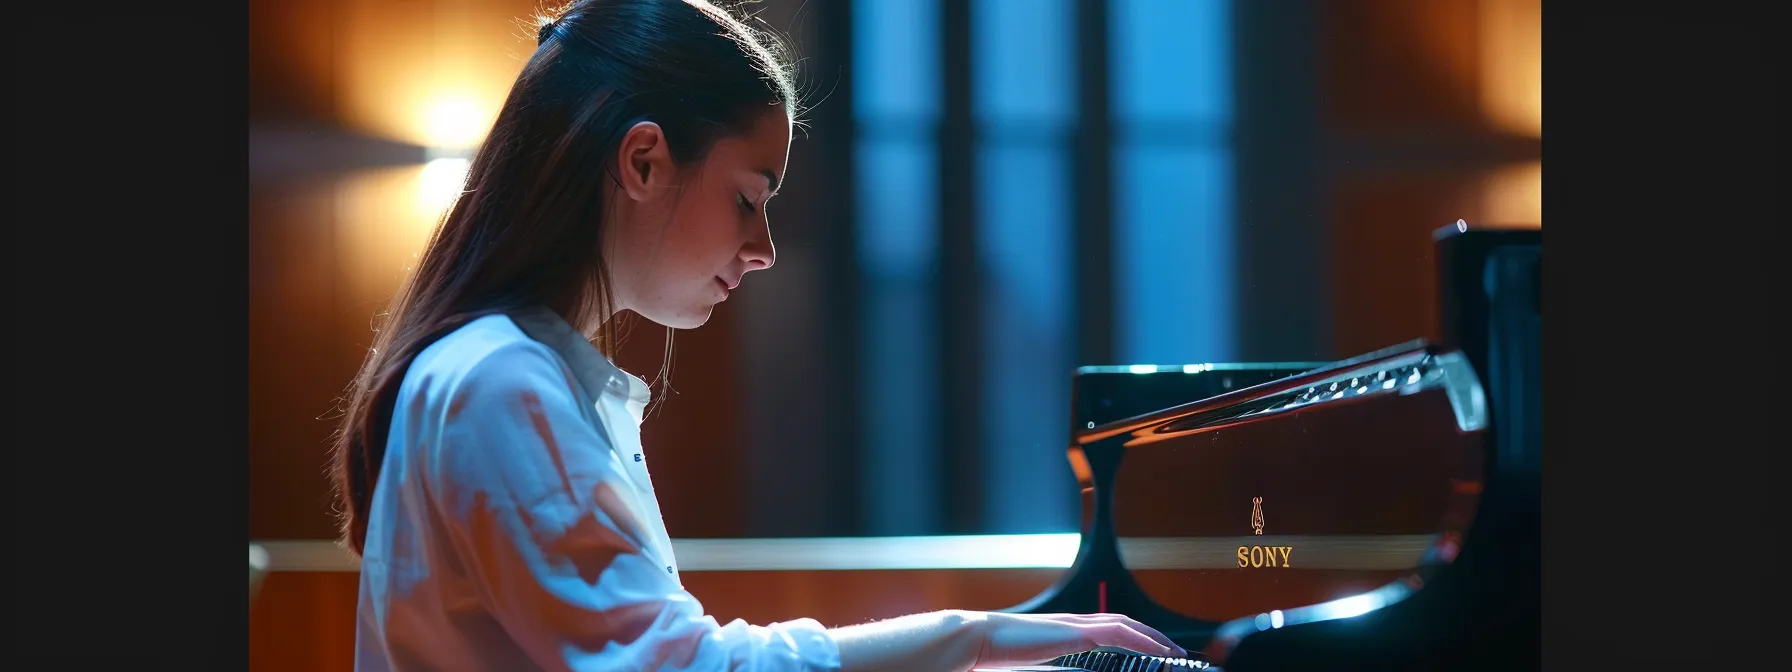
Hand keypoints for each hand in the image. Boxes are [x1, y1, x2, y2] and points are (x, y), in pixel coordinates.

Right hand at [973, 612, 1185, 668]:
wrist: (977, 639)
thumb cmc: (996, 653)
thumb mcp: (1031, 661)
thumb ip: (1048, 662)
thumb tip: (1049, 664)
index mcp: (1064, 630)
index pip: (1109, 628)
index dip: (1134, 637)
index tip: (1151, 651)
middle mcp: (1074, 622)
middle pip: (1124, 623)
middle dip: (1153, 636)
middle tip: (1175, 653)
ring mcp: (1075, 625)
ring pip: (1127, 626)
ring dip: (1154, 638)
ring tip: (1174, 654)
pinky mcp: (1075, 633)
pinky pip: (1118, 635)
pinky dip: (1141, 641)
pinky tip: (1156, 652)